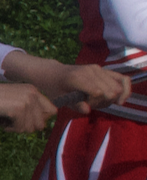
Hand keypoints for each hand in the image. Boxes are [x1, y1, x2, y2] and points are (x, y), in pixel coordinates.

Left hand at [11, 53, 130, 114]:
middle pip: (111, 91)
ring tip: (98, 100)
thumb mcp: (59, 99)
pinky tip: (119, 99)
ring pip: (118, 88)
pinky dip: (125, 90)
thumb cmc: (54, 88)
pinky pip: (123, 79)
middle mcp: (90, 71)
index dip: (94, 103)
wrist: (53, 73)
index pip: (98, 93)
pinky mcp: (103, 69)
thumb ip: (74, 105)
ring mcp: (98, 69)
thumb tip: (88, 110)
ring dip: (111, 98)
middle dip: (103, 102)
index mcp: (77, 78)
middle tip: (90, 103)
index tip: (83, 104)